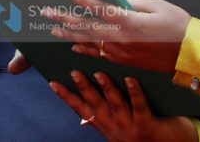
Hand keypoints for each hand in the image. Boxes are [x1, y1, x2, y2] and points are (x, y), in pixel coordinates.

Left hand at [46, 0, 190, 73]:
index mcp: (130, 22)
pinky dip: (85, 48)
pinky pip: (99, 54)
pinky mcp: (124, 61)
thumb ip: (131, 2)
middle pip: (86, 27)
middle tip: (45, 11)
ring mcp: (121, 53)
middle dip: (64, 18)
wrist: (190, 56)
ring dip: (69, 34)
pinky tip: (73, 44)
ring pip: (89, 42)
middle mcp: (121, 39)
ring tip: (52, 27)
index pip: (99, 8)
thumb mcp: (156, 6)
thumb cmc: (177, 26)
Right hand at [51, 72, 197, 141]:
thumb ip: (108, 111)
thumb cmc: (146, 129)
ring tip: (98, 72)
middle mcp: (114, 127)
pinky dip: (134, 92)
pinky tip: (130, 78)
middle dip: (83, 88)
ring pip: (115, 104)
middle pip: (95, 104)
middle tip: (73, 71)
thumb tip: (93, 84)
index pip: (82, 109)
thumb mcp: (122, 124)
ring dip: (106, 88)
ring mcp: (130, 127)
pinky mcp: (147, 126)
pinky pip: (139, 106)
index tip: (52, 82)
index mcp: (106, 125)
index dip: (66, 96)